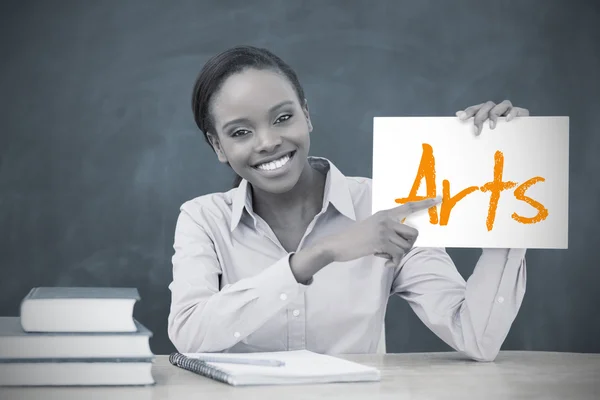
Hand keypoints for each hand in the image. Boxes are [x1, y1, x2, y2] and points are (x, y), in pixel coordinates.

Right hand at [324, 197, 442, 267]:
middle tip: (396, 251)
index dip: (425, 203)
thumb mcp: (371, 227)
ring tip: (384, 254)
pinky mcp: (381, 242)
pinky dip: (394, 262)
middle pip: (414, 233)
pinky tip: (385, 262)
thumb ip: (387, 228)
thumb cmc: (354, 238)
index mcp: (385, 214)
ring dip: (398, 255)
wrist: (337, 244)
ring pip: (406, 246)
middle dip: (408, 245)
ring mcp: (384, 230)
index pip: (409, 206)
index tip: (439, 199)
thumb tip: (405, 239)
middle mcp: (387, 219)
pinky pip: (399, 255)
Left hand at [456, 100, 529, 135]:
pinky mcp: (521, 113)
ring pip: (502, 104)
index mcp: (486, 112)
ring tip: (492, 127)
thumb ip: (473, 123)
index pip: (476, 109)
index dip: (468, 112)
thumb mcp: (485, 134)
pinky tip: (508, 120)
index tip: (461, 118)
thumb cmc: (498, 138)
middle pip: (487, 106)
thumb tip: (457, 114)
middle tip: (476, 131)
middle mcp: (497, 109)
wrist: (520, 141)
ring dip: (495, 114)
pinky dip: (512, 113)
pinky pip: (516, 110)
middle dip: (480, 117)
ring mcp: (509, 110)